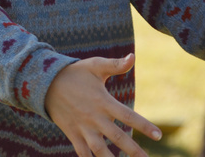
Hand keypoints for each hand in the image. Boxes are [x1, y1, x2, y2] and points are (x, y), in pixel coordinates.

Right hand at [45, 54, 161, 156]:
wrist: (46, 83)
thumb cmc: (75, 73)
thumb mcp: (95, 66)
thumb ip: (116, 65)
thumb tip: (133, 57)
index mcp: (103, 102)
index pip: (128, 116)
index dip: (144, 126)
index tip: (158, 135)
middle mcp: (94, 118)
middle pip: (117, 138)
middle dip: (133, 150)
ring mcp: (83, 128)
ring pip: (99, 151)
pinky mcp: (73, 134)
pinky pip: (83, 153)